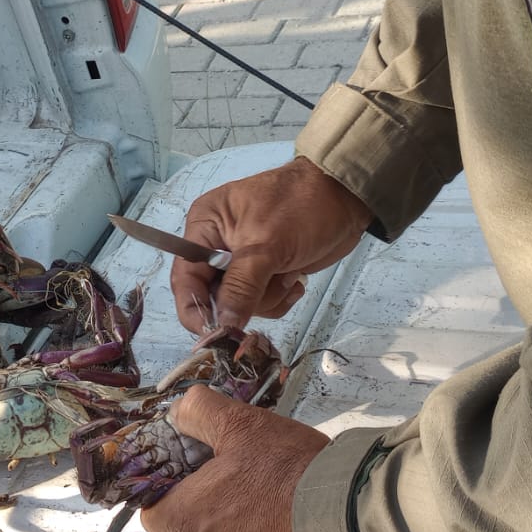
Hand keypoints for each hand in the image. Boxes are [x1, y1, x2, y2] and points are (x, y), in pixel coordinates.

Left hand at [139, 385, 348, 531]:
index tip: (195, 486)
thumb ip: (201, 413)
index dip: (171, 498)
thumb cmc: (293, 474)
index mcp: (190, 516)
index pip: (155, 516)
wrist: (349, 520)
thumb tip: (179, 412)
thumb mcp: (244, 425)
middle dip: (216, 517)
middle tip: (253, 491)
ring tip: (282, 517)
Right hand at [172, 157, 370, 332]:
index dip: (194, 309)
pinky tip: (296, 277)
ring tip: (287, 271)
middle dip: (243, 300)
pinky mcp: (266, 274)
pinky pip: (262, 304)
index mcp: (205, 228)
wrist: (345, 199)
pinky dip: (280, 297)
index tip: (213, 333)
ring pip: (240, 305)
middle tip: (269, 285)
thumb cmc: (301, 207)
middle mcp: (217, 246)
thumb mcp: (266, 246)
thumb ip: (241, 287)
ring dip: (267, 297)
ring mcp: (243, 262)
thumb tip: (223, 326)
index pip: (185, 278)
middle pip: (213, 297)